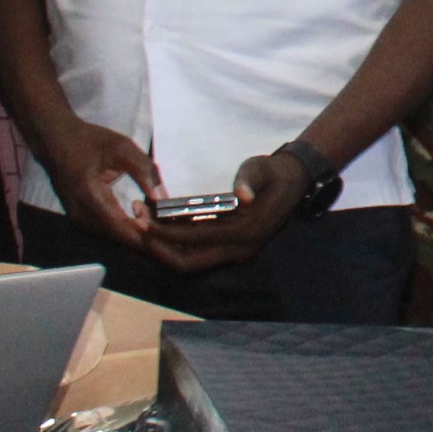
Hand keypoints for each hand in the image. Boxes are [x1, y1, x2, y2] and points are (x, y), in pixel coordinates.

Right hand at [34, 119, 164, 252]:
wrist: (55, 140)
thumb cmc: (89, 141)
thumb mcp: (122, 148)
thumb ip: (144, 170)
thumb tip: (162, 197)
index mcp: (90, 197)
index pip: (123, 228)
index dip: (148, 238)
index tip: (172, 242)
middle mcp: (82, 215)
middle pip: (121, 238)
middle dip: (148, 238)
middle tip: (173, 234)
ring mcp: (80, 220)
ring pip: (116, 237)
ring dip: (139, 232)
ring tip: (160, 220)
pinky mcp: (81, 220)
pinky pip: (109, 230)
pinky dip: (128, 227)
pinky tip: (142, 215)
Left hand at [142, 148, 304, 275]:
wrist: (295, 181)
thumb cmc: (273, 172)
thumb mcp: (261, 169)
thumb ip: (249, 181)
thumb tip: (243, 197)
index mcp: (245, 232)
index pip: (195, 239)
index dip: (167, 232)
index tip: (144, 218)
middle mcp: (239, 250)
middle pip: (188, 263)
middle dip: (159, 248)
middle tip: (137, 225)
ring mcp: (236, 253)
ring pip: (191, 262)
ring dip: (165, 248)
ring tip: (144, 224)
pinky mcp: (232, 250)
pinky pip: (199, 254)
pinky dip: (178, 245)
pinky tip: (162, 226)